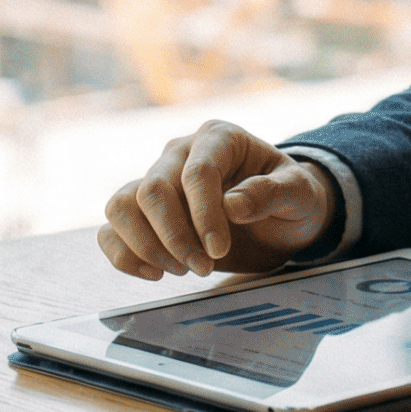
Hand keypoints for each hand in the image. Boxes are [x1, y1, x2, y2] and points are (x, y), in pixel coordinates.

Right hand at [98, 121, 335, 279]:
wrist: (279, 220)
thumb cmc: (290, 200)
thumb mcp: (298, 194)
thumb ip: (271, 193)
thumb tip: (233, 205)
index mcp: (219, 138)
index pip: (197, 172)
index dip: (203, 214)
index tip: (219, 250)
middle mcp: (180, 152)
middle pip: (153, 189)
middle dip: (175, 237)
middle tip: (204, 268)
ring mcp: (156, 179)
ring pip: (122, 204)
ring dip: (146, 246)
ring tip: (181, 270)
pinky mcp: (143, 212)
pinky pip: (111, 228)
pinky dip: (123, 254)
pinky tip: (154, 273)